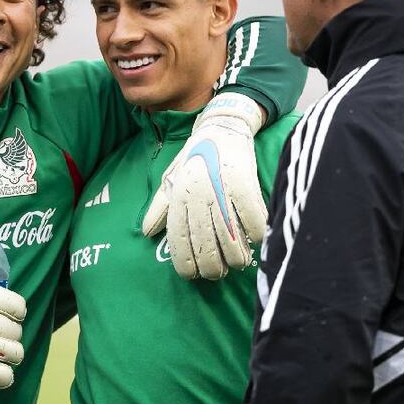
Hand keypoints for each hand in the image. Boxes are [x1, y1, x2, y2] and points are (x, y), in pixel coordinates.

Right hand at [0, 285, 25, 387]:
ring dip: (13, 355)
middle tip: (5, 339)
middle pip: (11, 328)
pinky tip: (0, 373)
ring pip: (11, 352)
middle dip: (14, 335)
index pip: (6, 300)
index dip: (18, 308)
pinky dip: (5, 376)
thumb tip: (1, 304)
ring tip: (5, 356)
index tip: (16, 314)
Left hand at [142, 92, 266, 279]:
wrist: (222, 128)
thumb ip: (160, 206)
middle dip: (213, 268)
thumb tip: (146, 232)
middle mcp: (197, 196)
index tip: (193, 276)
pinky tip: (256, 239)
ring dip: (236, 258)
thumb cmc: (194, 157)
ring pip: (231, 240)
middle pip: (206, 247)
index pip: (180, 240)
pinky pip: (253, 221)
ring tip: (238, 263)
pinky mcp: (244, 184)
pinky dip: (256, 235)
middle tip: (219, 272)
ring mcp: (221, 191)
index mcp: (179, 197)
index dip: (186, 264)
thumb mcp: (171, 179)